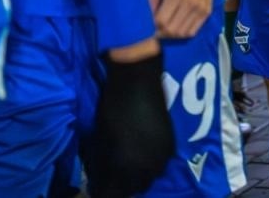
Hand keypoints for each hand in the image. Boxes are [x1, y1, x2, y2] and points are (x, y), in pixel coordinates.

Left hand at [85, 47, 173, 195]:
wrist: (138, 82)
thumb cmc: (112, 109)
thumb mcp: (99, 141)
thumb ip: (100, 164)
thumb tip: (98, 178)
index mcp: (123, 170)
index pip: (110, 195)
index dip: (102, 190)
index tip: (98, 185)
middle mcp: (145, 170)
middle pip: (132, 190)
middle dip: (121, 186)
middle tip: (111, 174)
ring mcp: (160, 159)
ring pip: (148, 179)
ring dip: (137, 176)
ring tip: (129, 163)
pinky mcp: (170, 147)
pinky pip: (159, 165)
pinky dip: (150, 163)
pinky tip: (143, 151)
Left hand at [149, 0, 216, 39]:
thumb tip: (154, 17)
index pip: (162, 21)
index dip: (155, 24)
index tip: (155, 20)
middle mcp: (190, 3)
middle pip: (172, 30)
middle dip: (163, 32)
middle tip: (160, 27)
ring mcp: (200, 9)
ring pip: (183, 33)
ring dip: (173, 34)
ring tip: (169, 27)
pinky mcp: (207, 11)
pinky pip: (194, 30)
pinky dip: (184, 33)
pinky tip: (180, 26)